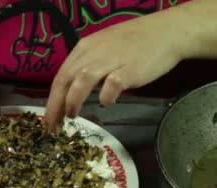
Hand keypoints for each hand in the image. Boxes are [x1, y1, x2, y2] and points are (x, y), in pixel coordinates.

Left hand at [45, 11, 187, 130]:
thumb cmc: (134, 44)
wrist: (166, 32)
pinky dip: (106, 96)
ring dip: (74, 100)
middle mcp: (94, 52)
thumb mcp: (103, 49)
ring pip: (83, 79)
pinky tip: (107, 103)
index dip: (51, 100)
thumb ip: (88, 66)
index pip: (60, 76)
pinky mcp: (130, 69)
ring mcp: (112, 59)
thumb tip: (72, 92)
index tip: (49, 120)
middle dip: (56, 106)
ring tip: (73, 116)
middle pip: (66, 79)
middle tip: (53, 126)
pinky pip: (112, 84)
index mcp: (85, 48)